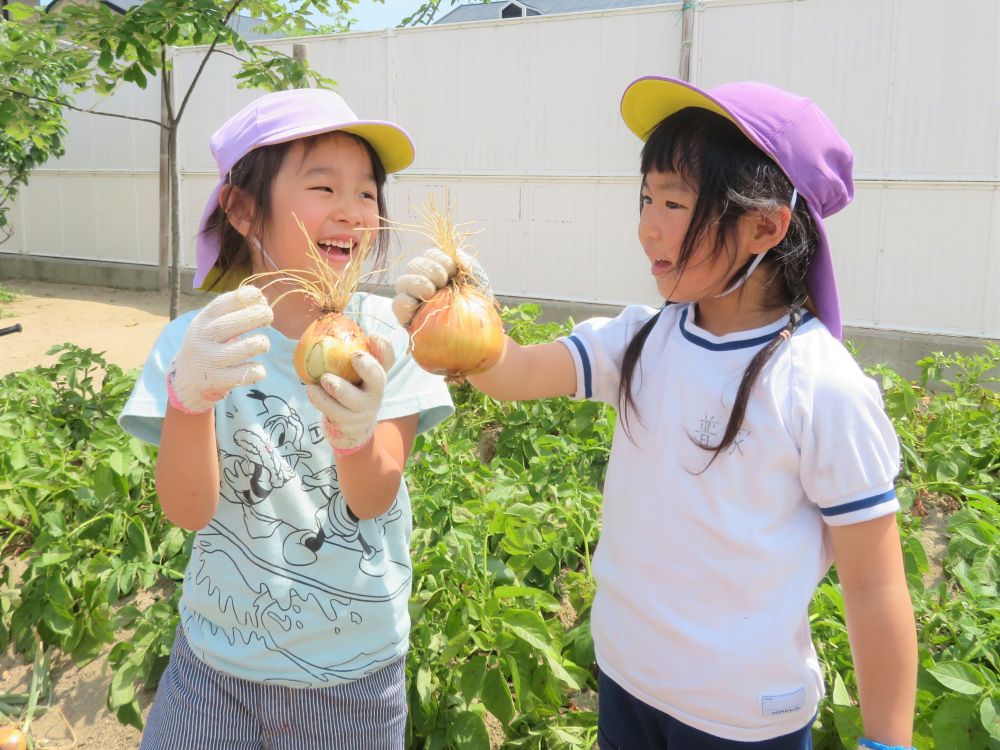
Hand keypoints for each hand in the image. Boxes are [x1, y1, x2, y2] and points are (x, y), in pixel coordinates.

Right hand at [167, 286, 272, 413]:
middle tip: (268, 316)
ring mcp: (209, 360)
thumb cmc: (207, 347)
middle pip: (232, 323)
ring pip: (246, 348)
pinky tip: (255, 368)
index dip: (248, 297)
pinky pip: (248, 373)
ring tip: (262, 344)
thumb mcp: (210, 326)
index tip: (261, 300)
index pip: (224, 302)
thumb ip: (232, 313)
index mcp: (202, 320)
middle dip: (257, 315)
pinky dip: (258, 370)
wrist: (185, 381)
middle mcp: (202, 338)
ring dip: (262, 342)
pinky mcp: (217, 381)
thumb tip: (263, 300)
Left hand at [307, 333, 395, 452]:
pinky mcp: (349, 424)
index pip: (388, 359)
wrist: (351, 426)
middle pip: (379, 379)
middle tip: (355, 356)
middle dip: (369, 367)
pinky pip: (334, 412)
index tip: (373, 335)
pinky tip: (311, 390)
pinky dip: (321, 400)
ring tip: (324, 378)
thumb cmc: (349, 387)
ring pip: (353, 400)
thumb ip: (345, 351)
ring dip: (339, 388)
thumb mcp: (352, 370)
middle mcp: (376, 392)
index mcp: (378, 374)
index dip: (384, 347)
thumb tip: (327, 321)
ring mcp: (364, 410)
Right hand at [392, 248, 492, 326]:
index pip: (430, 256)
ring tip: (431, 291)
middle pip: (414, 266)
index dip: (438, 258)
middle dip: (428, 269)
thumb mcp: (476, 278)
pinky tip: (417, 305)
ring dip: (416, 283)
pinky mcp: (407, 318)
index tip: (452, 268)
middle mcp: (422, 282)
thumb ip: (465, 262)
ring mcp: (413, 299)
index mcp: (437, 270)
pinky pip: (398, 306)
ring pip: (402, 283)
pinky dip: (405, 303)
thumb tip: (459, 260)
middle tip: (443, 281)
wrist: (480, 333)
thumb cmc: (477, 305)